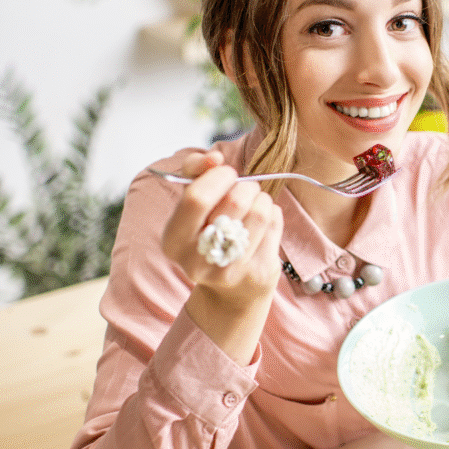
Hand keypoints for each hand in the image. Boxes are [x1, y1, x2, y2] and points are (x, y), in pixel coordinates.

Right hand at [161, 150, 283, 362]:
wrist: (231, 290)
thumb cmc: (210, 232)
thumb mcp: (192, 203)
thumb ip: (195, 171)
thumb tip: (213, 158)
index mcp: (173, 241)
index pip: (197, 198)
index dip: (218, 177)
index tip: (227, 173)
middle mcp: (197, 261)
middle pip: (234, 202)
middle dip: (245, 186)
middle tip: (245, 189)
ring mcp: (230, 270)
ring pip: (260, 211)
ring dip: (262, 198)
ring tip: (255, 204)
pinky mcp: (259, 272)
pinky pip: (274, 223)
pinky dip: (272, 213)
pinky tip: (263, 222)